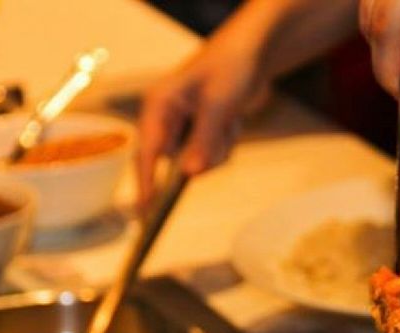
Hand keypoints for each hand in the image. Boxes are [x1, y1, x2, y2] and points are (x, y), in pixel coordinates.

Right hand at [137, 35, 269, 203]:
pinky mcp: (200, 134)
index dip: (147, 183)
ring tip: (230, 117)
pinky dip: (227, 142)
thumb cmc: (230, 67)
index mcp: (158, 106)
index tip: (147, 211)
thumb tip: (190, 174)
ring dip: (220, 147)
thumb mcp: (219, 103)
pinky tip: (233, 120)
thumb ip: (204, 139)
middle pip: (175, 162)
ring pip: (198, 162)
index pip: (147, 152)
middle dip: (205, 153)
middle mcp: (165, 119)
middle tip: (223, 130)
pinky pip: (213, 156)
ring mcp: (183, 128)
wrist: (253, 53)